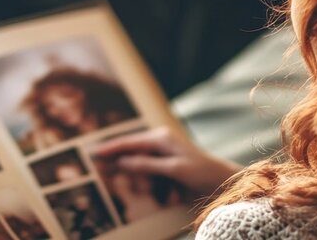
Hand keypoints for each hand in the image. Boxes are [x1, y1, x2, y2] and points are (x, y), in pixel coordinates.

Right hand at [94, 127, 241, 197]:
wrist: (223, 179)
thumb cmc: (202, 172)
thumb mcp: (173, 169)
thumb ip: (147, 164)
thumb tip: (122, 161)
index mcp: (161, 137)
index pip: (129, 141)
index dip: (110, 148)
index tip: (93, 153)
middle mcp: (161, 139)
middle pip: (131, 147)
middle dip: (116, 156)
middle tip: (97, 163)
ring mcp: (165, 149)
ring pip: (139, 157)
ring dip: (130, 167)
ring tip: (117, 172)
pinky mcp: (168, 159)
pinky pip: (148, 164)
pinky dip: (141, 171)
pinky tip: (137, 177)